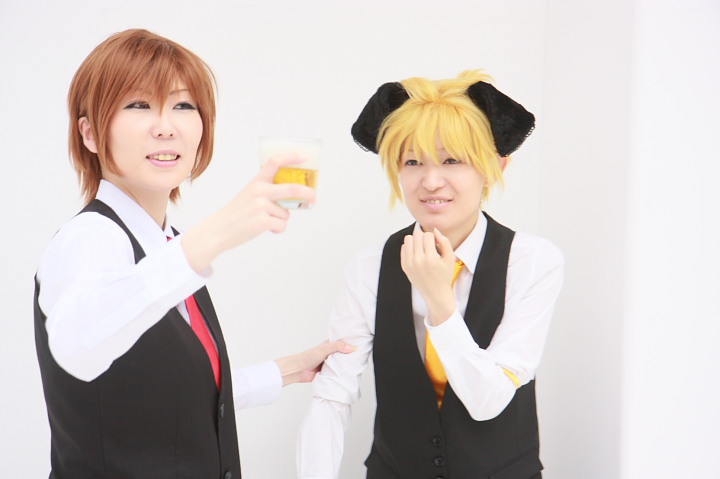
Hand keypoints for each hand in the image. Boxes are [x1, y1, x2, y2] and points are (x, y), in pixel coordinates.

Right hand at [181, 153, 315, 271]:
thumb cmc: (236, 214)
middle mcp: (259, 191)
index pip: (274, 162)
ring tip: (264, 222)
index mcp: (256, 182)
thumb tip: (294, 199)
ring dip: (281, 220)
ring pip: (286, 213)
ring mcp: (261, 206)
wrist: (218, 230)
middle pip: (292, 188)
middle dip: (308, 193)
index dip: (291, 157)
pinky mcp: (262, 221)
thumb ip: (268, 192)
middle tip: (313, 198)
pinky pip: (282, 225)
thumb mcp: (249, 195)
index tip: (304, 157)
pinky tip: (267, 230)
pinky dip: (278, 230)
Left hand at [275, 340, 354, 385]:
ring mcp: (330, 364)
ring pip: (342, 364)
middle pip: (344, 355)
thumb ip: (337, 347)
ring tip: (358, 366)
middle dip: (351, 356)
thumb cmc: (307, 357)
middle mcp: (331, 354)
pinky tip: (348, 374)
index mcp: (330, 346)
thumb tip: (351, 348)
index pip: (344, 344)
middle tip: (362, 357)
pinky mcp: (329, 373)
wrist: (298, 370)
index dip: (351, 344)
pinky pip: (338, 373)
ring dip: (346, 366)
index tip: (361, 345)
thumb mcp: (324, 349)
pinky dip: (342, 374)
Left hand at [400, 228, 456, 325]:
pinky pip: (403, 247)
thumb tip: (435, 230)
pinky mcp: (404, 266)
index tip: (436, 245)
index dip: (433, 237)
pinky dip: (410, 248)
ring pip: (408, 239)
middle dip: (424, 238)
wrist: (435, 293)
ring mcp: (409, 264)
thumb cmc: (444, 275)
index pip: (427, 235)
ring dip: (416, 241)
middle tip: (429, 246)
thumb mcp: (450, 258)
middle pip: (417, 235)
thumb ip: (445, 242)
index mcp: (430, 259)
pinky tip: (417, 254)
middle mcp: (418, 261)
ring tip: (422, 248)